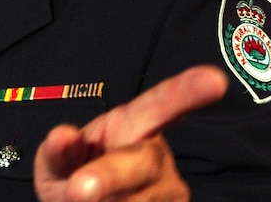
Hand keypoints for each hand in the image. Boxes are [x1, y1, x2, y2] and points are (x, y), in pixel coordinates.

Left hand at [34, 65, 228, 201]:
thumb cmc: (72, 178)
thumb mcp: (55, 163)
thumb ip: (58, 151)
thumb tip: (62, 136)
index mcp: (132, 125)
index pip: (161, 104)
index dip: (188, 91)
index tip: (215, 79)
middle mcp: (158, 157)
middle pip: (145, 162)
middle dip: (110, 176)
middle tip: (78, 190)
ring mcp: (170, 192)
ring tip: (85, 200)